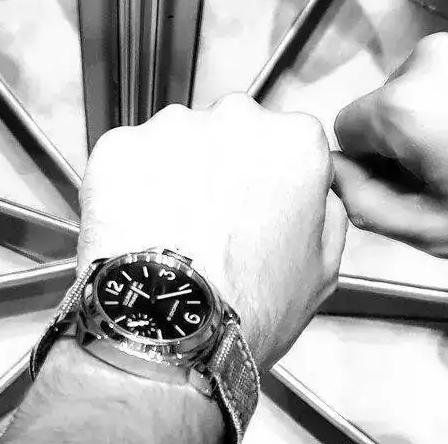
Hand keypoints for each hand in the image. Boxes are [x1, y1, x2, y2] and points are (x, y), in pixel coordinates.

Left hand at [77, 94, 347, 368]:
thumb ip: (327, 209)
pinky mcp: (120, 144)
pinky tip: (137, 228)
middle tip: (213, 223)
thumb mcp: (324, 269)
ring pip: (177, 140)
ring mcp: (172, 127)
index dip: (272, 177)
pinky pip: (128, 157)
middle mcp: (235, 118)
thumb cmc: (248, 308)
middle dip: (222, 165)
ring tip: (171, 231)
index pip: (288, 140)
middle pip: (231, 131)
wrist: (169, 330)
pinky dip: (129, 185)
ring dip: (175, 172)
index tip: (259, 208)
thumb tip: (314, 190)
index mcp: (294, 141)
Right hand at [333, 12, 447, 267]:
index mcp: (404, 107)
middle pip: (398, 93)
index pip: (351, 126)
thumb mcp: (439, 234)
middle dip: (423, 125)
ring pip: (444, 69)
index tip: (428, 181)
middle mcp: (433, 53)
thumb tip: (337, 170)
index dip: (381, 161)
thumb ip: (367, 203)